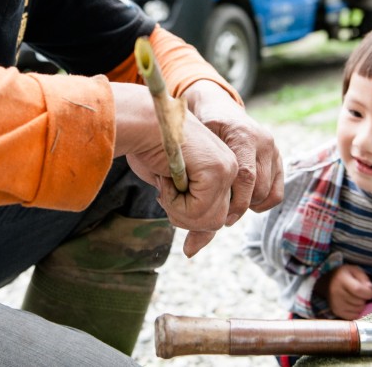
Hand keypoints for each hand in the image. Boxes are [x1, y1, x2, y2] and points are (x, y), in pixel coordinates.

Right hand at [113, 83, 238, 256]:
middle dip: (185, 215)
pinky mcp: (218, 170)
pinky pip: (198, 211)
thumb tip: (193, 251)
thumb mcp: (172, 188)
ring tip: (166, 182)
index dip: (188, 215)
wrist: (139, 121)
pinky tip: (167, 178)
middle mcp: (232, 168)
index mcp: (224, 170)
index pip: (217, 214)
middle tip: (166, 191)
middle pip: (216, 221)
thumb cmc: (148, 149)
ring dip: (178, 210)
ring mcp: (228, 168)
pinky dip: (175, 202)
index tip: (168, 192)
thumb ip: (189, 215)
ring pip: (208, 220)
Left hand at [182, 81, 283, 220]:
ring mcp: (273, 150)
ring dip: (250, 205)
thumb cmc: (202, 125)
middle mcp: (263, 141)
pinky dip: (263, 202)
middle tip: (222, 216)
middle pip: (258, 187)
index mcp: (243, 135)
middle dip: (240, 206)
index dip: (234, 201)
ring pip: (268, 192)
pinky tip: (245, 202)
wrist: (218, 108)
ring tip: (231, 208)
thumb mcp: (197, 138)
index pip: (245, 176)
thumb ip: (197, 163)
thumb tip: (182, 198)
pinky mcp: (278, 158)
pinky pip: (277, 191)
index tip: (219, 215)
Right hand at [324, 265, 371, 319]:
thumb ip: (364, 278)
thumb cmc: (344, 275)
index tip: (371, 292)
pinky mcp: (336, 311)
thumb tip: (370, 289)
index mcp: (341, 279)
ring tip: (356, 298)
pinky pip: (354, 316)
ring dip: (361, 305)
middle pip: (359, 301)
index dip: (369, 293)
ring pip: (358, 310)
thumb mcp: (355, 270)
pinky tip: (353, 304)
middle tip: (360, 293)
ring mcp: (335, 303)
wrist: (327, 282)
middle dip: (364, 298)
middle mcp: (336, 292)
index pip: (358, 290)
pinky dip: (356, 311)